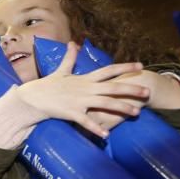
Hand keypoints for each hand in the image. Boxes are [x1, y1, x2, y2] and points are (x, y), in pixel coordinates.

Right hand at [17, 42, 148, 137]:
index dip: (125, 67)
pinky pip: (86, 122)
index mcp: (85, 78)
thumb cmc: (47, 85)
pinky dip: (96, 128)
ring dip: (122, 108)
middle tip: (147, 91)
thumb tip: (73, 43)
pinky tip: (107, 135)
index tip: (140, 65)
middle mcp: (85, 88)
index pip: (109, 70)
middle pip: (113, 87)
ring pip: (105, 104)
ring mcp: (79, 101)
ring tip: (137, 112)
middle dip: (131, 89)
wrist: (32, 98)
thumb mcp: (60, 70)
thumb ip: (69, 58)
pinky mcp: (71, 113)